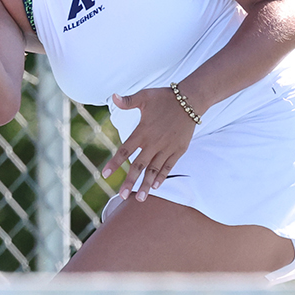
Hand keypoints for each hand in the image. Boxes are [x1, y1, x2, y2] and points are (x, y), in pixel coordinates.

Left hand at [101, 87, 197, 201]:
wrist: (190, 100)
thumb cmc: (164, 98)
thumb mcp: (144, 96)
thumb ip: (128, 101)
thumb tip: (112, 96)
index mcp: (142, 132)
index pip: (124, 151)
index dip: (114, 163)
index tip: (104, 175)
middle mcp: (154, 143)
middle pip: (139, 166)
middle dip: (130, 182)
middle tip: (122, 196)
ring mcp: (167, 148)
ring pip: (154, 170)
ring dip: (147, 185)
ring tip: (139, 198)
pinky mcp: (179, 149)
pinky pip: (169, 166)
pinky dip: (162, 176)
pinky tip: (156, 187)